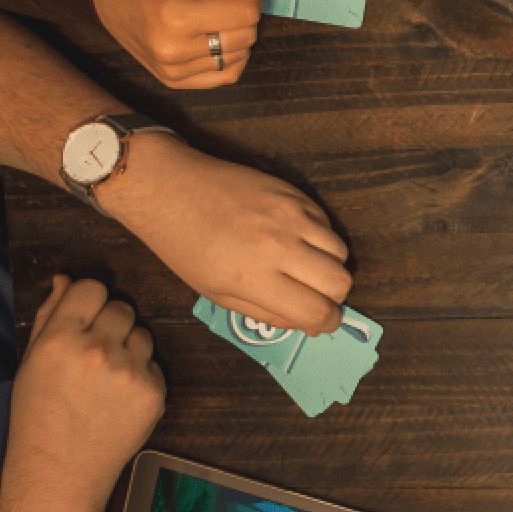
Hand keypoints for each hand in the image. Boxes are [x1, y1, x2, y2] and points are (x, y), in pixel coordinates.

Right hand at [4, 276, 164, 511]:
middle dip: (110, 324)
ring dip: (129, 346)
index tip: (85, 316)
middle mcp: (98, 350)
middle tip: (94, 352)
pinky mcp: (154, 391)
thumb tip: (65, 278)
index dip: (89, 300)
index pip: (91, 288)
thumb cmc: (38, 415)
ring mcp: (130, 371)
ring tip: (106, 377)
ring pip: (143, 333)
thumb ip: (50, 315)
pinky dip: (141, 374)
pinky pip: (154, 363)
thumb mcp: (30, 361)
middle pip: (121, 307)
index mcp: (60, 339)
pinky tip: (119, 397)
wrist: (60, 471)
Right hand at [89, 0, 281, 88]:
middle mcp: (174, 50)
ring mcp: (173, 70)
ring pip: (240, 55)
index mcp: (175, 16)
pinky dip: (229, 55)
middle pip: (246, 35)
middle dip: (240, 13)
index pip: (247, 13)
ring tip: (207, 16)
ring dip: (234, 34)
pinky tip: (211, 37)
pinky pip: (226, 74)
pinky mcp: (175, 81)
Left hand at [96, 135, 352, 334]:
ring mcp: (291, 215)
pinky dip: (320, 238)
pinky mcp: (294, 193)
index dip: (326, 322)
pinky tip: (296, 239)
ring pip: (341, 251)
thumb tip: (308, 323)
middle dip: (333, 296)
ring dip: (329, 265)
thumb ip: (268, 313)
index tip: (322, 321)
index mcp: (256, 278)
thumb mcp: (218, 293)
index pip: (317, 310)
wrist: (171, 189)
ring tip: (306, 265)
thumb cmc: (186, 248)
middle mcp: (280, 246)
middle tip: (315, 294)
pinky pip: (327, 224)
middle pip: (341, 281)